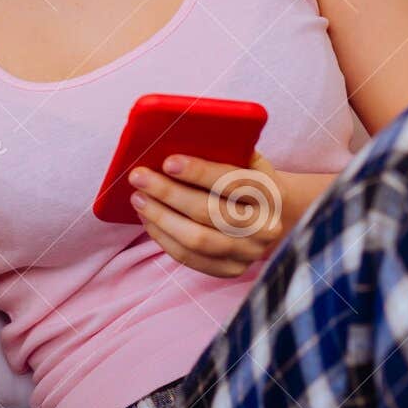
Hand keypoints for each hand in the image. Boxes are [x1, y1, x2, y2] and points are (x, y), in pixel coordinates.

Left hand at [128, 151, 287, 277]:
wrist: (269, 214)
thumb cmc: (244, 178)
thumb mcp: (244, 160)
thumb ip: (222, 151)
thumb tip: (176, 137)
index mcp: (269, 193)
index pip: (233, 182)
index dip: (199, 172)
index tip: (168, 162)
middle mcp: (263, 227)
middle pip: (209, 212)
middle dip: (169, 193)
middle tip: (139, 177)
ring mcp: (248, 252)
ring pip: (196, 239)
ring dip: (160, 218)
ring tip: (138, 198)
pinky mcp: (230, 270)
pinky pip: (189, 258)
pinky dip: (163, 237)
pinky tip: (148, 219)